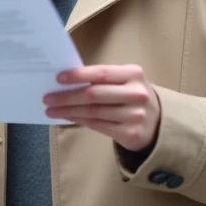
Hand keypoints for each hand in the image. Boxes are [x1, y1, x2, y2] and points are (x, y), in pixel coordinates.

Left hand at [43, 64, 161, 152]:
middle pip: (94, 94)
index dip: (78, 75)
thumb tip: (67, 82)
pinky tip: (68, 117)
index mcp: (133, 74)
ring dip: (69, 111)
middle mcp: (136, 93)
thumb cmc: (132, 96)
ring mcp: (134, 115)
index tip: (58, 78)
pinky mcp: (130, 133)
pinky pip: (98, 125)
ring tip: (52, 110)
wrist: (157, 122)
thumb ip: (102, 80)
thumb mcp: (125, 82)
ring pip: (93, 112)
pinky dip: (79, 120)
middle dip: (67, 96)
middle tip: (47, 98)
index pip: (101, 73)